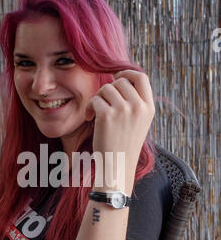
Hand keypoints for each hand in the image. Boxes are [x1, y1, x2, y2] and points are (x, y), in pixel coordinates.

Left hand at [86, 70, 154, 190]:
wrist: (117, 167)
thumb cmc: (124, 145)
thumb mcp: (138, 122)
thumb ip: (134, 101)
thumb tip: (119, 78)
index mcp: (148, 107)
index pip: (141, 77)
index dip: (128, 72)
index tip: (117, 76)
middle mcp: (138, 107)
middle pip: (120, 81)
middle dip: (108, 90)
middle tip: (102, 104)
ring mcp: (123, 110)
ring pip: (106, 88)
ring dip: (97, 99)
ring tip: (96, 113)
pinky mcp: (107, 116)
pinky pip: (95, 100)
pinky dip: (89, 108)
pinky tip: (90, 118)